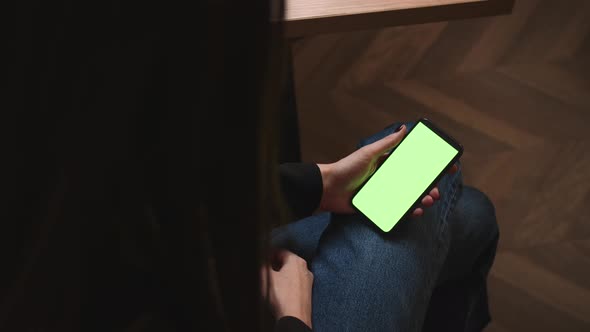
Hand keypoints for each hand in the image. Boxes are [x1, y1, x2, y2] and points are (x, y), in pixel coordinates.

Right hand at [261, 250, 312, 327]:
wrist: (295, 318)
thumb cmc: (282, 296)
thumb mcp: (266, 277)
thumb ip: (262, 265)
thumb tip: (260, 260)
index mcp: (296, 260)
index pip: (280, 251)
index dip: (268, 255)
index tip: (261, 260)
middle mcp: (305, 268)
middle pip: (286, 262)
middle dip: (274, 265)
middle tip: (264, 271)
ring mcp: (307, 281)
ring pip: (291, 273)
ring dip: (280, 275)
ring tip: (270, 282)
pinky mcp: (307, 292)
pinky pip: (294, 283)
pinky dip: (286, 284)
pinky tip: (279, 291)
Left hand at [318, 125, 457, 214]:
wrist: (329, 190)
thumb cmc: (346, 169)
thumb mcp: (368, 153)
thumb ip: (387, 144)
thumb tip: (403, 128)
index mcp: (388, 164)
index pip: (414, 163)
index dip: (431, 165)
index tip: (447, 167)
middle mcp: (389, 178)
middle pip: (417, 182)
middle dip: (431, 186)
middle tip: (436, 189)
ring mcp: (386, 193)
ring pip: (411, 197)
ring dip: (423, 198)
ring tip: (428, 200)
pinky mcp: (380, 207)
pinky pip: (399, 210)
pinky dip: (410, 210)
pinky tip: (415, 210)